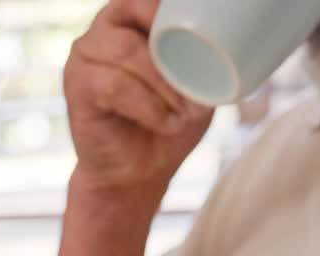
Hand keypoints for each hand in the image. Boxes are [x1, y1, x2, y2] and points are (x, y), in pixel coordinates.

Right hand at [66, 0, 212, 197]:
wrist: (138, 174)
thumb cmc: (169, 124)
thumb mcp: (197, 86)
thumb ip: (207, 58)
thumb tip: (242, 40)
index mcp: (133, 20)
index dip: (170, 9)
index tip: (202, 34)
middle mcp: (104, 29)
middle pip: (137, 15)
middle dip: (175, 56)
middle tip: (198, 95)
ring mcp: (85, 55)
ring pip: (126, 52)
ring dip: (164, 86)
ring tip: (185, 114)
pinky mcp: (77, 87)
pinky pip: (114, 86)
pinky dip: (148, 107)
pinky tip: (166, 123)